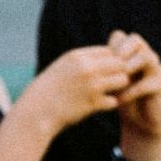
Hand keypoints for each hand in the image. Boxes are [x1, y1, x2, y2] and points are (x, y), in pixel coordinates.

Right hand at [16, 43, 132, 136]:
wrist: (37, 109)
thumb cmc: (50, 88)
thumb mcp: (63, 66)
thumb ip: (83, 60)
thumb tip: (107, 57)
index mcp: (77, 56)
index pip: (109, 51)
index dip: (111, 60)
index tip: (106, 70)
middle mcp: (87, 68)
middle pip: (120, 64)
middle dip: (119, 72)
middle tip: (112, 82)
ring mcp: (91, 85)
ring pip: (123, 80)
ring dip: (118, 87)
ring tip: (109, 92)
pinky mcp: (93, 103)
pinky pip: (115, 101)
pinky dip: (110, 103)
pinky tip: (101, 104)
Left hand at [108, 30, 160, 156]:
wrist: (138, 121)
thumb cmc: (118, 97)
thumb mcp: (106, 82)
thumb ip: (97, 70)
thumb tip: (75, 61)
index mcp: (130, 53)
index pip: (120, 36)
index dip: (109, 45)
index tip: (97, 60)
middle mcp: (144, 57)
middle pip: (136, 40)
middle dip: (122, 50)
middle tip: (110, 65)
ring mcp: (155, 70)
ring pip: (147, 57)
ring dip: (129, 67)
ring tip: (115, 80)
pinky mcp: (160, 87)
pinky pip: (148, 83)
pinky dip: (132, 91)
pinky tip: (119, 100)